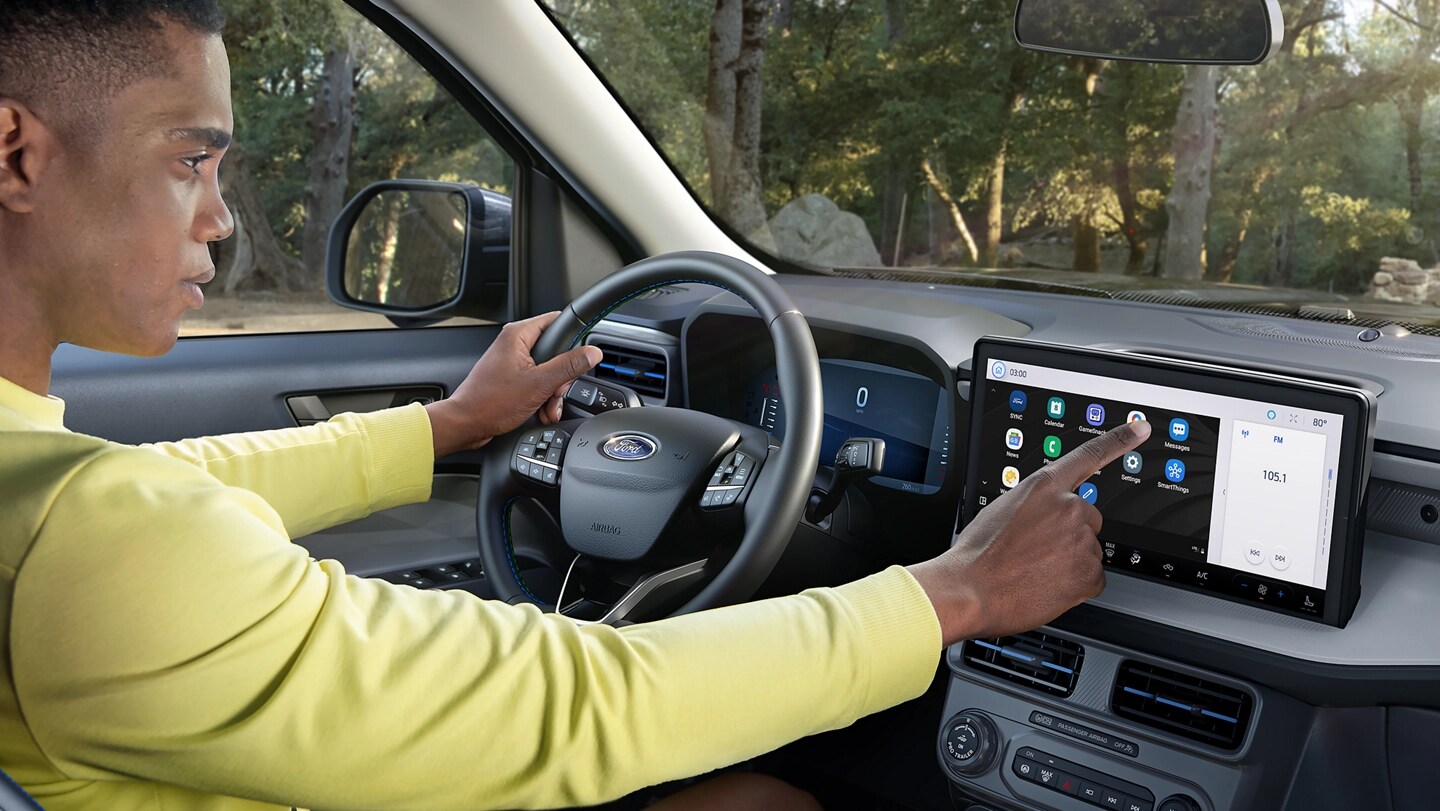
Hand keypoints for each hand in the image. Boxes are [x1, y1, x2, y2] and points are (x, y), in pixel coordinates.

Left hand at [424, 312, 602, 456]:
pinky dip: (542, 397)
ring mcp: (513, 362)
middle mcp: (514, 344)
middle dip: (561, 378)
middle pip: (556, 351)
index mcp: (518, 335)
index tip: (582, 354)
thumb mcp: (538, 384)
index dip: (573, 338)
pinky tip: (541, 411)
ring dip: (553, 392)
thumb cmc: (490, 403)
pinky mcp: (512, 378)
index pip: (557, 322)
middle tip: (555, 391)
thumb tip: (592, 353)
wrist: (466, 425)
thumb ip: (568, 366)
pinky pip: (537, 382)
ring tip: (546, 407)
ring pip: (548, 370)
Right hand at [908, 420, 1150, 645]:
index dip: (1119, 440)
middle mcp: (1068, 508)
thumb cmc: (979, 554)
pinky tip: (1048, 584)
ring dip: (1070, 561)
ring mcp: (1082, 540)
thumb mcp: (1004, 510)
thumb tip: (1050, 517)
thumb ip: (1037, 504)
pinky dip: (1075, 585)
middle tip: (1039, 551)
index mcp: (1044, 486)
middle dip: (1071, 535)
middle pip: (1089, 519)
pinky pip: (1093, 578)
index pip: (1088, 455)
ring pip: (1089, 550)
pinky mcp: (1089, 573)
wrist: (970, 589)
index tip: (1140, 429)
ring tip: (1035, 569)